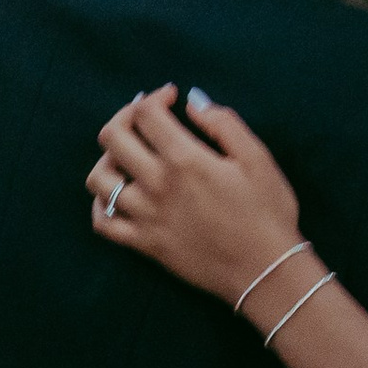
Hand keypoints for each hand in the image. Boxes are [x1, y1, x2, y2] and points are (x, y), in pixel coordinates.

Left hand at [87, 86, 306, 309]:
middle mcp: (157, 185)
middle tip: (143, 118)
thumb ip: (224, 124)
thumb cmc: (267, 212)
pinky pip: (103, 223)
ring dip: (108, 158)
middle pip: (113, 139)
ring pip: (100, 179)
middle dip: (124, 117)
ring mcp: (145, 217)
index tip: (170, 97)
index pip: (146, 114)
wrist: (265, 270)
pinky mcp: (143, 244)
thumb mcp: (257, 158)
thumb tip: (193, 102)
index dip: (155, 97)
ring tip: (128, 154)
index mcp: (185, 160)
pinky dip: (101, 205)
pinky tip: (117, 194)